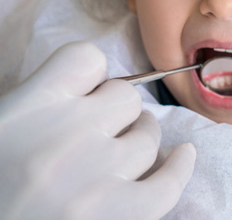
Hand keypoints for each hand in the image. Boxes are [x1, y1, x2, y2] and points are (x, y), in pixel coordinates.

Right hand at [0, 42, 195, 218]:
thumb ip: (37, 105)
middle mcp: (64, 135)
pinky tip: (182, 157)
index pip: (85, 58)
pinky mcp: (117, 216)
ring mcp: (94, 177)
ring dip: (139, 140)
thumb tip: (87, 90)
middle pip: (124, 96)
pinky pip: (167, 183)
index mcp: (27, 109)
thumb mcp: (0, 132)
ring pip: (147, 136)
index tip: (87, 93)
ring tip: (121, 155)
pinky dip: (179, 168)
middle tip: (101, 131)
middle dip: (116, 111)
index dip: (90, 76)